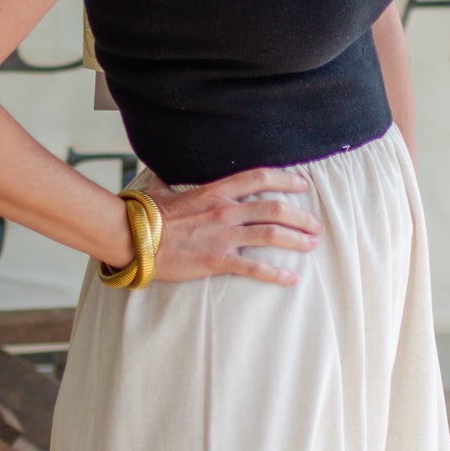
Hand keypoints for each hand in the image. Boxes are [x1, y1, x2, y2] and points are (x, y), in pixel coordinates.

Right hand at [142, 166, 321, 286]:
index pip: (259, 177)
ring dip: (296, 240)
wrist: (134, 238)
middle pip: (274, 208)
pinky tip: (292, 279)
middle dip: (300, 216)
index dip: (285, 179)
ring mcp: (223, 236)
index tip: (302, 184)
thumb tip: (158, 171)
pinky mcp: (218, 260)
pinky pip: (255, 268)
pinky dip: (276, 274)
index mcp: (215, 191)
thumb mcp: (159, 191)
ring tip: (311, 245)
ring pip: (271, 235)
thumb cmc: (146, 216)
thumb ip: (167, 180)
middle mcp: (225, 211)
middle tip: (315, 225)